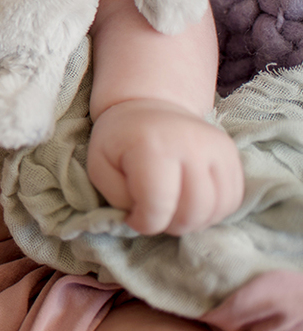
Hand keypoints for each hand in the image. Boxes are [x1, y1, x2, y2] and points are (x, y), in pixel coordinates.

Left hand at [87, 99, 243, 235]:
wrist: (150, 105)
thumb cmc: (121, 138)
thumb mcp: (99, 164)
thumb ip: (116, 196)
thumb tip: (144, 219)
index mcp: (153, 146)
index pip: (158, 206)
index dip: (145, 223)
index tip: (134, 218)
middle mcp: (191, 145)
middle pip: (192, 212)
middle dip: (169, 225)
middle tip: (154, 216)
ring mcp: (217, 149)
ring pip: (216, 210)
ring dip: (193, 222)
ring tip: (172, 211)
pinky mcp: (232, 155)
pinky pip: (232, 200)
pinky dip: (213, 213)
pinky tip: (191, 204)